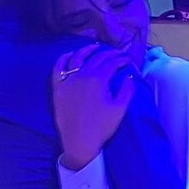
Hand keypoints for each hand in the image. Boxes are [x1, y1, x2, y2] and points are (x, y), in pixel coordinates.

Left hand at [51, 44, 136, 170]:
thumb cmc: (101, 126)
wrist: (79, 141)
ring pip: (77, 58)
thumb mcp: (120, 109)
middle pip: (97, 59)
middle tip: (118, 54)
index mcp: (98, 79)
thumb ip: (127, 90)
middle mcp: (82, 75)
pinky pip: (59, 68)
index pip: (112, 63)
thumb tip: (130, 76)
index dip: (122, 60)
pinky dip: (64, 59)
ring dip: (87, 50)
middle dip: (110, 54)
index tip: (129, 60)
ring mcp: (68, 80)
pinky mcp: (58, 87)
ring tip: (95, 47)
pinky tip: (70, 55)